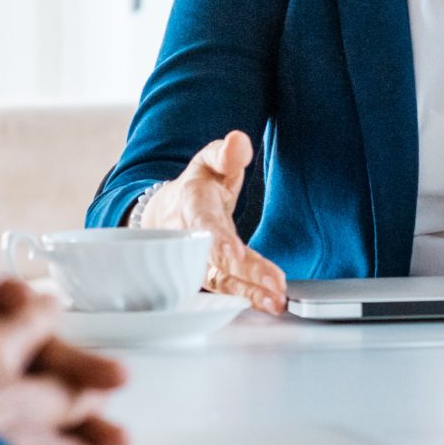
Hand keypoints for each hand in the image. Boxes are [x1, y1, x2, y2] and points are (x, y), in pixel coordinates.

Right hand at [136, 130, 287, 313]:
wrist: (167, 214)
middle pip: (216, 260)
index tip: (232, 252)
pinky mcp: (209, 277)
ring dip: (249, 293)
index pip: (204, 225)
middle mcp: (193, 239)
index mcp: (193, 206)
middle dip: (244, 273)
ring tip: (276, 301)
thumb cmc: (195, 187)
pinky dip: (247, 299)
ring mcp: (198, 262)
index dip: (216, 240)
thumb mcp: (208, 162)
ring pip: (222, 281)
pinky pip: (226, 290)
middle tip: (273, 285)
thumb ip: (225, 153)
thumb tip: (238, 140)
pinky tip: (268, 305)